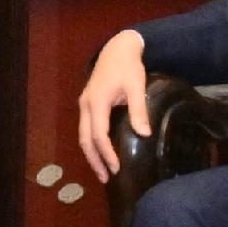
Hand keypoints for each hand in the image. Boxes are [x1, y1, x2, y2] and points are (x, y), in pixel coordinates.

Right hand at [77, 31, 150, 180]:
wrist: (117, 48)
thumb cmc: (128, 66)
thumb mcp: (136, 86)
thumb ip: (139, 110)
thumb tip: (144, 134)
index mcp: (97, 101)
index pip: (98, 134)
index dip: (106, 153)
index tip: (117, 168)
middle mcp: (86, 105)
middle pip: (85, 139)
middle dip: (94, 160)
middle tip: (106, 178)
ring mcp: (84, 104)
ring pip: (83, 135)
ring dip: (92, 154)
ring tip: (102, 171)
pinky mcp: (88, 104)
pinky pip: (86, 129)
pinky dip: (92, 144)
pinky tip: (101, 153)